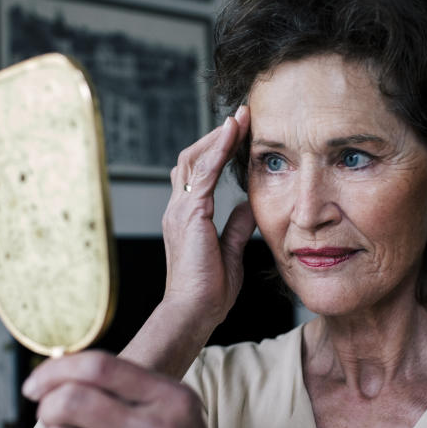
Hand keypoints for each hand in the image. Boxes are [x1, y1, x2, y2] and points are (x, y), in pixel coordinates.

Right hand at [162, 106, 255, 327]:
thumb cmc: (209, 291)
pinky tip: (232, 133)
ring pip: (195, 159)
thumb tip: (247, 207)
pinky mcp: (189, 213)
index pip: (199, 173)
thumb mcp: (230, 251)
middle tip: (242, 116)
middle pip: (193, 158)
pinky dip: (217, 149)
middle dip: (217, 135)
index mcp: (187, 217)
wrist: (194, 311)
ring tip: (240, 117)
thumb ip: (236, 227)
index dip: (217, 150)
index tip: (239, 133)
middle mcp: (178, 208)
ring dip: (219, 136)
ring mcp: (180, 209)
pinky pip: (203, 172)